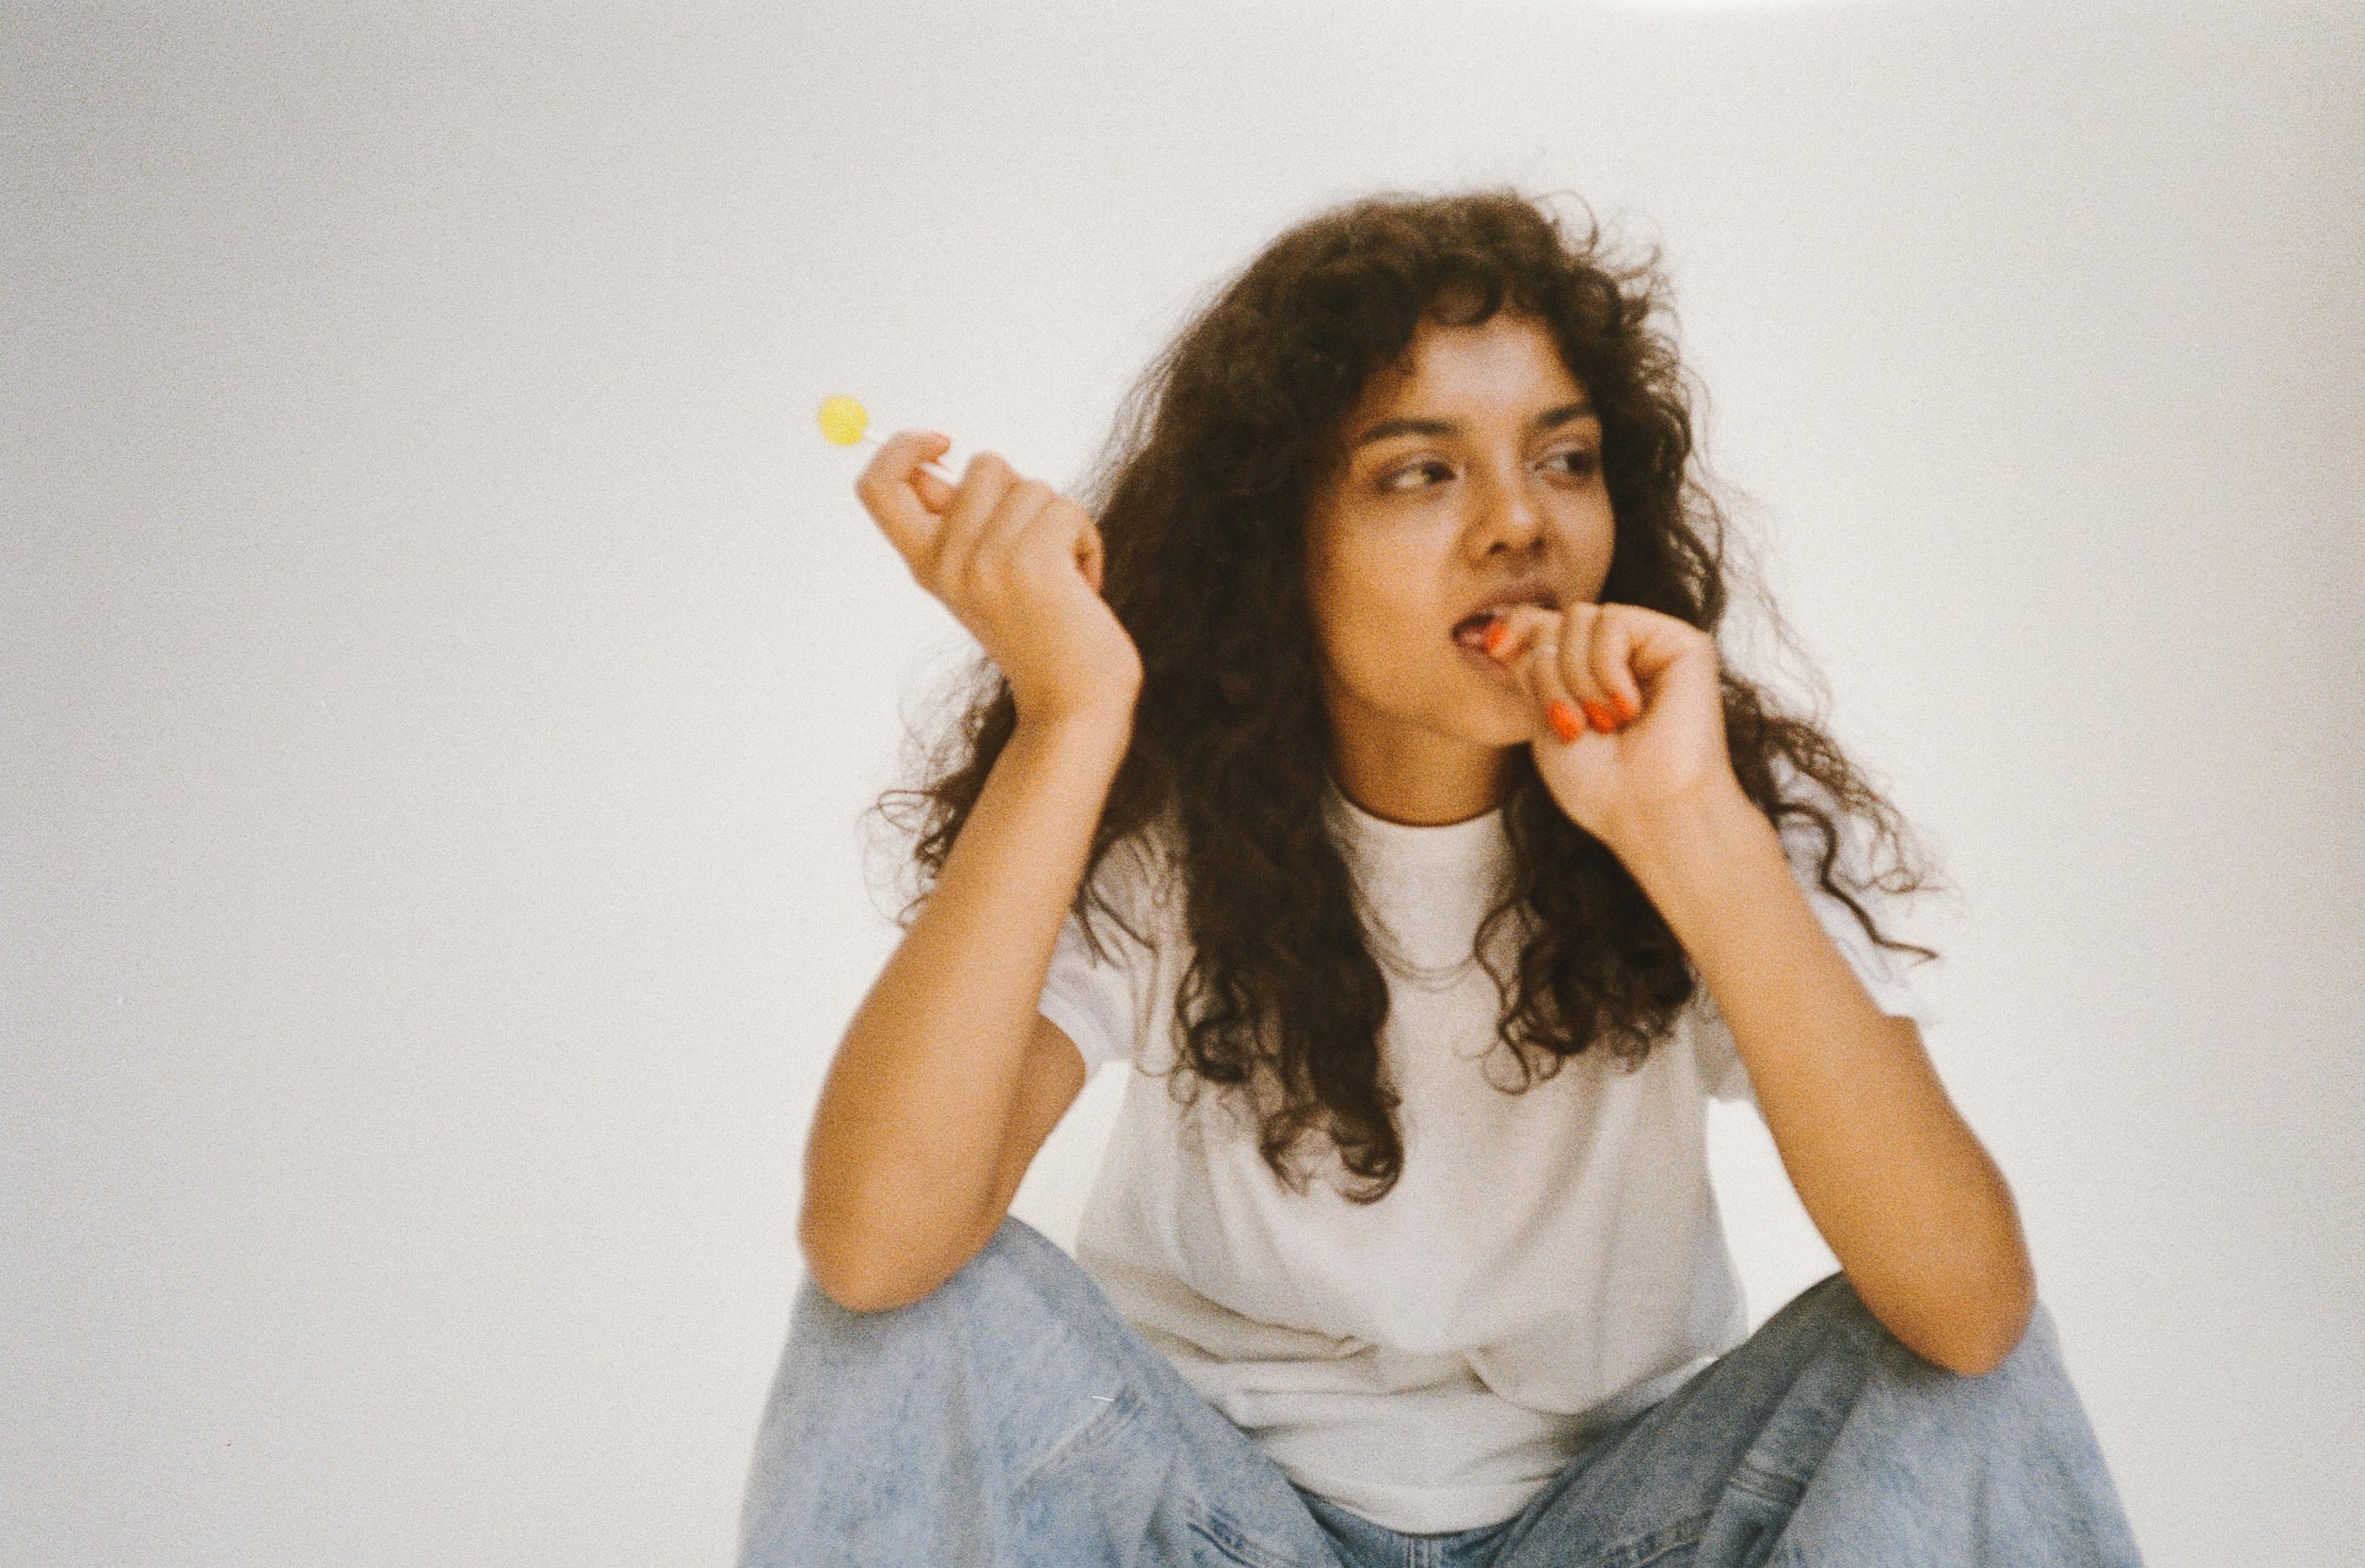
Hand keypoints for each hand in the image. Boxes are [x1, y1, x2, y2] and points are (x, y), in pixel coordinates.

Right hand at [855, 431, 1141, 728]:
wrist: (1072, 704)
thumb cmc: (1039, 635)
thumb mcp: (983, 579)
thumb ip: (959, 525)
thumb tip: (933, 465)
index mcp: (924, 565)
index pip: (878, 487)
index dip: (901, 447)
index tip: (940, 440)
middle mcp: (947, 563)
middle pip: (981, 465)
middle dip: (1022, 494)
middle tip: (1035, 549)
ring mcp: (986, 563)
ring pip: (1031, 485)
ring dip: (1060, 522)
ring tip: (1061, 576)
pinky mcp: (1032, 562)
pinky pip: (1066, 510)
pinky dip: (1086, 541)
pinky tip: (1082, 585)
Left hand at [1479, 600, 1743, 851]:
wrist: (1649, 811)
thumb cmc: (1599, 785)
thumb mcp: (1544, 720)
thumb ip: (1530, 667)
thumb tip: (1495, 627)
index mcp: (1587, 675)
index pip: (1543, 625)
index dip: (1515, 626)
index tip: (1493, 646)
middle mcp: (1620, 657)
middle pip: (1555, 621)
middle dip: (1548, 675)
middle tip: (1571, 726)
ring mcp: (1650, 647)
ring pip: (1580, 617)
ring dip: (1576, 677)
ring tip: (1603, 724)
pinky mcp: (1681, 642)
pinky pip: (1614, 620)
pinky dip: (1606, 667)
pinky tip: (1628, 708)